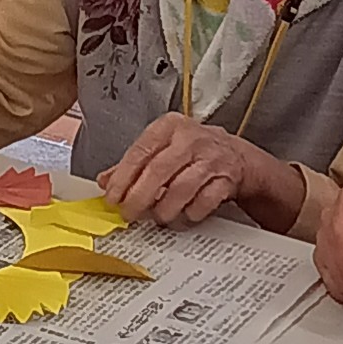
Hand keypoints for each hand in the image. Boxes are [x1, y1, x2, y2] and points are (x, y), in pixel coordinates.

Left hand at [98, 112, 257, 224]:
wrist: (236, 155)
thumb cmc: (193, 151)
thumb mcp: (162, 147)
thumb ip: (135, 163)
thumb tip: (106, 181)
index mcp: (169, 126)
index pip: (140, 151)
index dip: (123, 177)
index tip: (112, 197)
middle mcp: (190, 138)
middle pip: (158, 171)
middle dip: (139, 197)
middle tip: (128, 213)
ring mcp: (211, 158)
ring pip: (181, 189)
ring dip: (164, 209)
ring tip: (156, 217)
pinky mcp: (227, 178)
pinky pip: (203, 202)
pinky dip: (190, 213)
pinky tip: (182, 215)